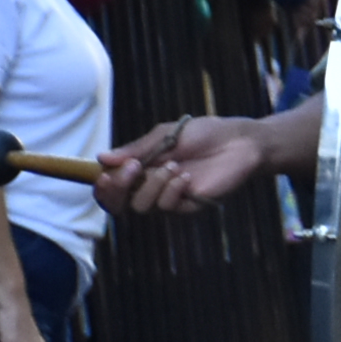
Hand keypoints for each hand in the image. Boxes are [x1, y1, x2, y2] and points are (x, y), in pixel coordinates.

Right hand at [98, 112, 276, 212]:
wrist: (239, 141)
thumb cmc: (203, 134)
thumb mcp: (165, 135)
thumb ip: (136, 149)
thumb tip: (102, 158)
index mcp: (140, 169)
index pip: (111, 187)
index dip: (102, 186)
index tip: (104, 174)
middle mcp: (149, 187)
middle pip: (118, 205)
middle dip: (118, 189)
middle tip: (131, 169)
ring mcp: (169, 198)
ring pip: (141, 206)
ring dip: (153, 184)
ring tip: (174, 165)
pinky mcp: (189, 206)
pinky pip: (168, 207)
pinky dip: (173, 190)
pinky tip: (187, 177)